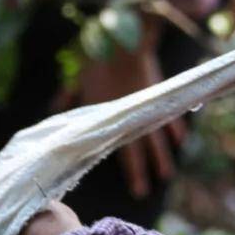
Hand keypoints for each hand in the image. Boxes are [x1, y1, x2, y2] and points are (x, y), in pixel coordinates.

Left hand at [71, 37, 185, 200]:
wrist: (126, 43)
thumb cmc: (98, 59)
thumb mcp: (78, 78)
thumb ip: (68, 95)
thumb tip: (54, 106)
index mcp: (108, 117)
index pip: (124, 153)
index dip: (133, 173)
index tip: (138, 191)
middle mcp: (128, 118)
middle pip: (139, 151)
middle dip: (143, 172)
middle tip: (146, 191)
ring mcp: (145, 107)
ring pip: (156, 138)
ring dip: (161, 157)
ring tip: (166, 174)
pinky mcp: (157, 94)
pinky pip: (168, 116)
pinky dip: (174, 128)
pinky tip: (180, 141)